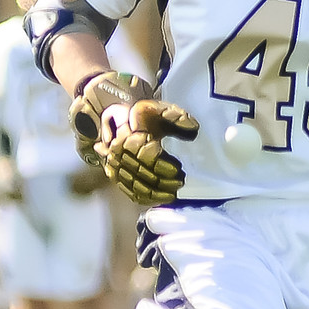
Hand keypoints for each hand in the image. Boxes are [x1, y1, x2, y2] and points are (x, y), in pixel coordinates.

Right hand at [69, 71, 198, 204]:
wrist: (119, 117)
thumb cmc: (144, 115)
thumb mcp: (160, 109)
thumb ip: (177, 117)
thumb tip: (193, 129)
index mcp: (130, 134)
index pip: (147, 156)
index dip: (163, 166)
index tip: (179, 170)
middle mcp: (119, 151)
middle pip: (142, 173)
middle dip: (163, 181)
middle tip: (180, 183)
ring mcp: (115, 165)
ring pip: (135, 184)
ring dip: (155, 192)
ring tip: (173, 193)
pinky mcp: (115, 174)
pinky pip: (128, 189)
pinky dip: (143, 197)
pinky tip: (158, 199)